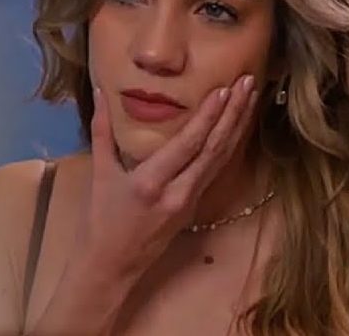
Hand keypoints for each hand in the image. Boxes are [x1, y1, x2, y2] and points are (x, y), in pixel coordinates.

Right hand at [77, 75, 258, 277]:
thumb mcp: (99, 173)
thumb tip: (100, 92)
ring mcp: (190, 202)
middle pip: (213, 149)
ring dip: (237, 127)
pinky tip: (237, 128)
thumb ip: (102, 131)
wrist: (112, 265)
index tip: (224, 89)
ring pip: (220, 160)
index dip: (208, 116)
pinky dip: (229, 146)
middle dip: (233, 114)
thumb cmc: (100, 219)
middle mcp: (177, 193)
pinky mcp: (194, 207)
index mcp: (150, 183)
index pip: (187, 144)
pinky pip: (216, 171)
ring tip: (249, 98)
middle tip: (247, 83)